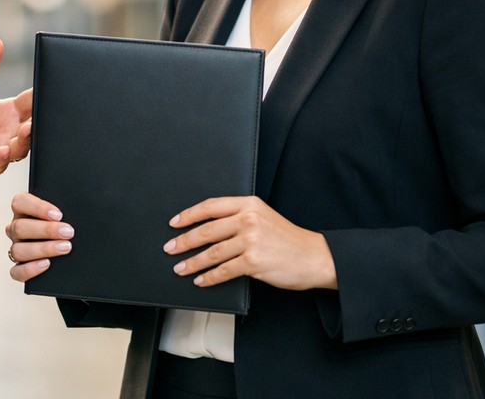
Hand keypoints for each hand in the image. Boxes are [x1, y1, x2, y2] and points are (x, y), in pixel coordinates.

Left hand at [0, 37, 32, 190]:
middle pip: (34, 125)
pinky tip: (3, 151)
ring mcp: (0, 150)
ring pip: (21, 147)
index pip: (32, 100)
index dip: (44, 92)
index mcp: (10, 112)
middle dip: (41, 120)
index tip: (55, 83)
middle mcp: (9, 132)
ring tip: (25, 131)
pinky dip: (2, 159)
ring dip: (25, 141)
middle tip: (46, 112)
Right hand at [6, 192, 73, 281]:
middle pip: (20, 227)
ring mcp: (17, 248)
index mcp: (23, 210)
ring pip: (18, 250)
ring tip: (65, 248)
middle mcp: (16, 229)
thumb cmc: (67, 224)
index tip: (58, 215)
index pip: (20, 202)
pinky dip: (30, 269)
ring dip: (43, 249)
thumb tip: (75, 209)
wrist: (73, 248)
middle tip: (68, 232)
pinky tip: (47, 264)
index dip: (37, 208)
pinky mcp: (19, 268)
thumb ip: (64, 207)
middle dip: (46, 230)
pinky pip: (16, 272)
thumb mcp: (66, 211)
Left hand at [163, 196, 336, 290]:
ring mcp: (251, 240)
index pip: (211, 206)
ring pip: (212, 252)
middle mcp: (248, 219)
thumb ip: (239, 217)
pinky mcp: (254, 262)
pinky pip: (224, 270)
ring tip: (180, 268)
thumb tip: (207, 228)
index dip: (189, 215)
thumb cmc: (288, 239)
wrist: (314, 257)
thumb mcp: (263, 217)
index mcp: (249, 204)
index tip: (174, 223)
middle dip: (184, 241)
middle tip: (170, 248)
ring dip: (193, 262)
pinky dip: (209, 277)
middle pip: (207, 230)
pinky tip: (200, 280)